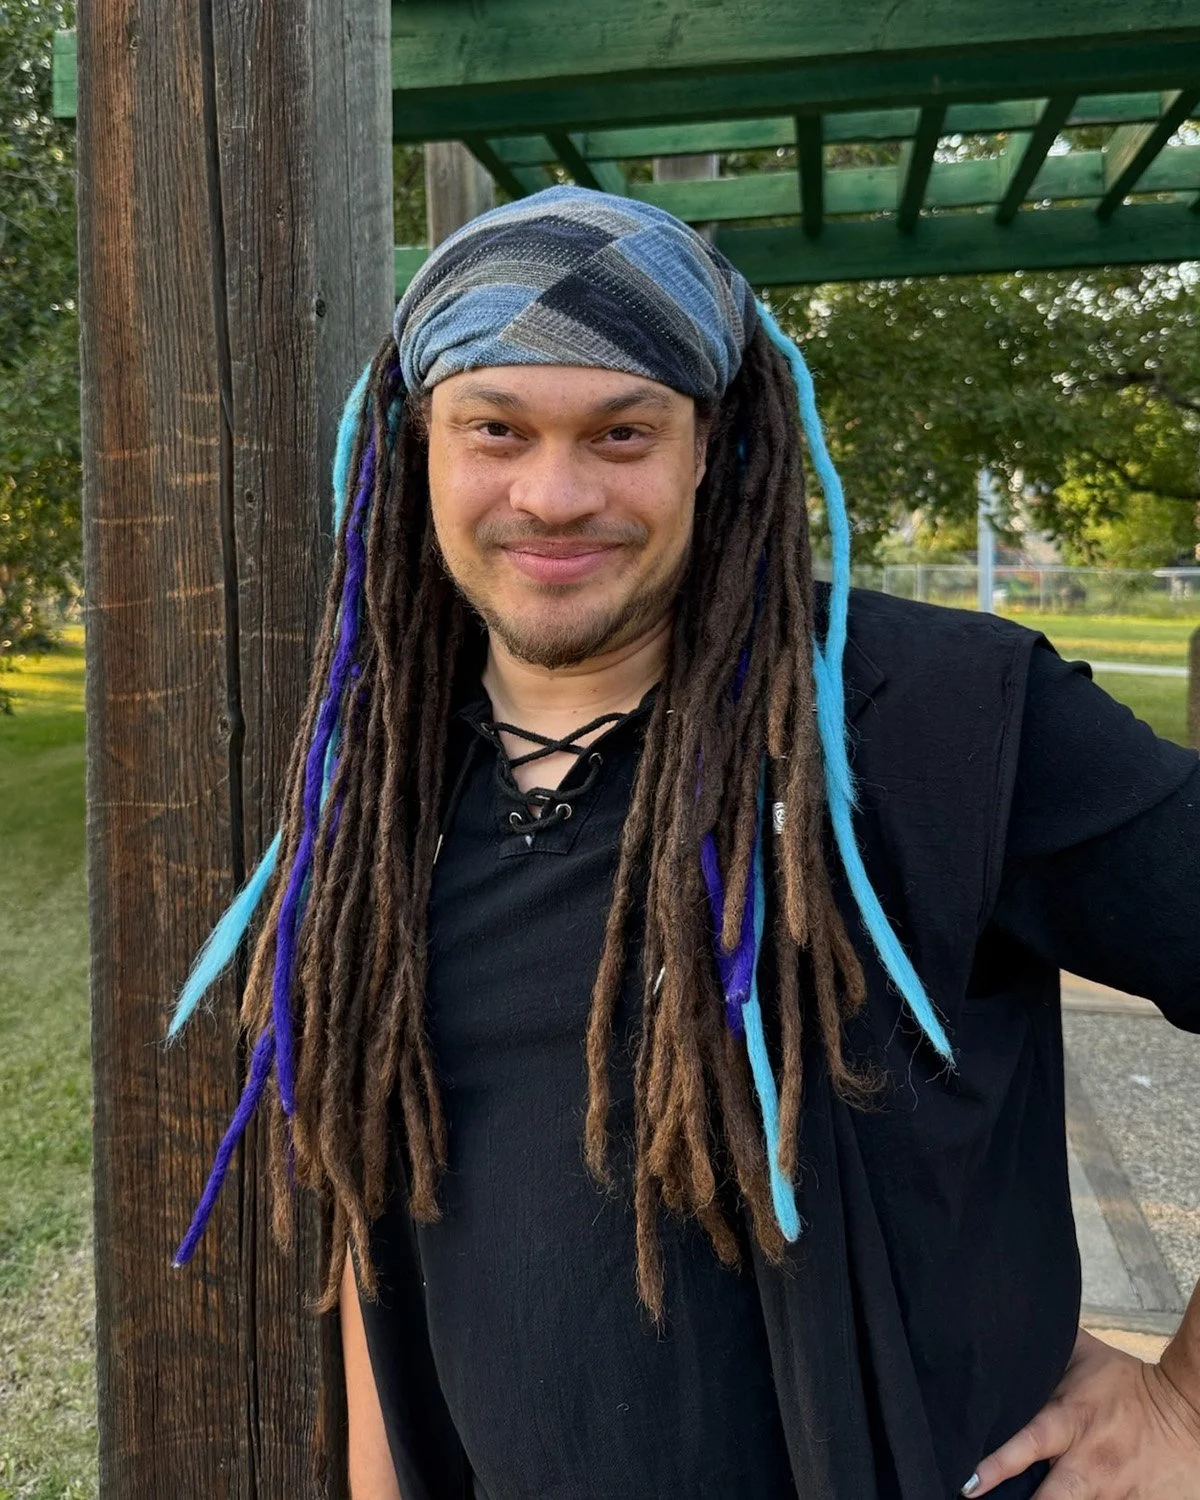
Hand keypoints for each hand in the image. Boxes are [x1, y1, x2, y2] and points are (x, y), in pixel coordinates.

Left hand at [962, 1327, 1199, 1497]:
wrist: (1189, 1410)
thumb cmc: (1127, 1382)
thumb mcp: (1081, 1356)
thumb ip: (1040, 1355)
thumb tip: (998, 1331)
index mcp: (1071, 1421)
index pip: (1026, 1445)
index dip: (995, 1467)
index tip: (969, 1485)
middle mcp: (1090, 1462)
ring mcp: (1117, 1492)